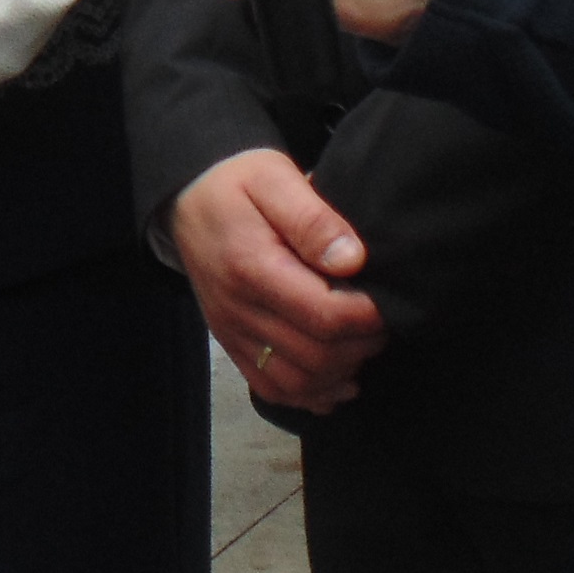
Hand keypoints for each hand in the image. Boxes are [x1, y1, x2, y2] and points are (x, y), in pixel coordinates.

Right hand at [167, 147, 383, 411]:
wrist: (186, 199)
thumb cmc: (238, 183)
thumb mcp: (274, 178)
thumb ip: (313, 219)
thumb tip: (352, 261)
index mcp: (251, 268)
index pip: (324, 316)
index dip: (368, 318)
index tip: (387, 301)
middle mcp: (238, 309)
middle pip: (316, 356)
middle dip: (361, 346)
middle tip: (382, 323)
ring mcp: (231, 332)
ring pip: (296, 382)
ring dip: (340, 375)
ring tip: (361, 347)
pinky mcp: (230, 343)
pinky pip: (271, 388)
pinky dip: (310, 394)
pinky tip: (336, 379)